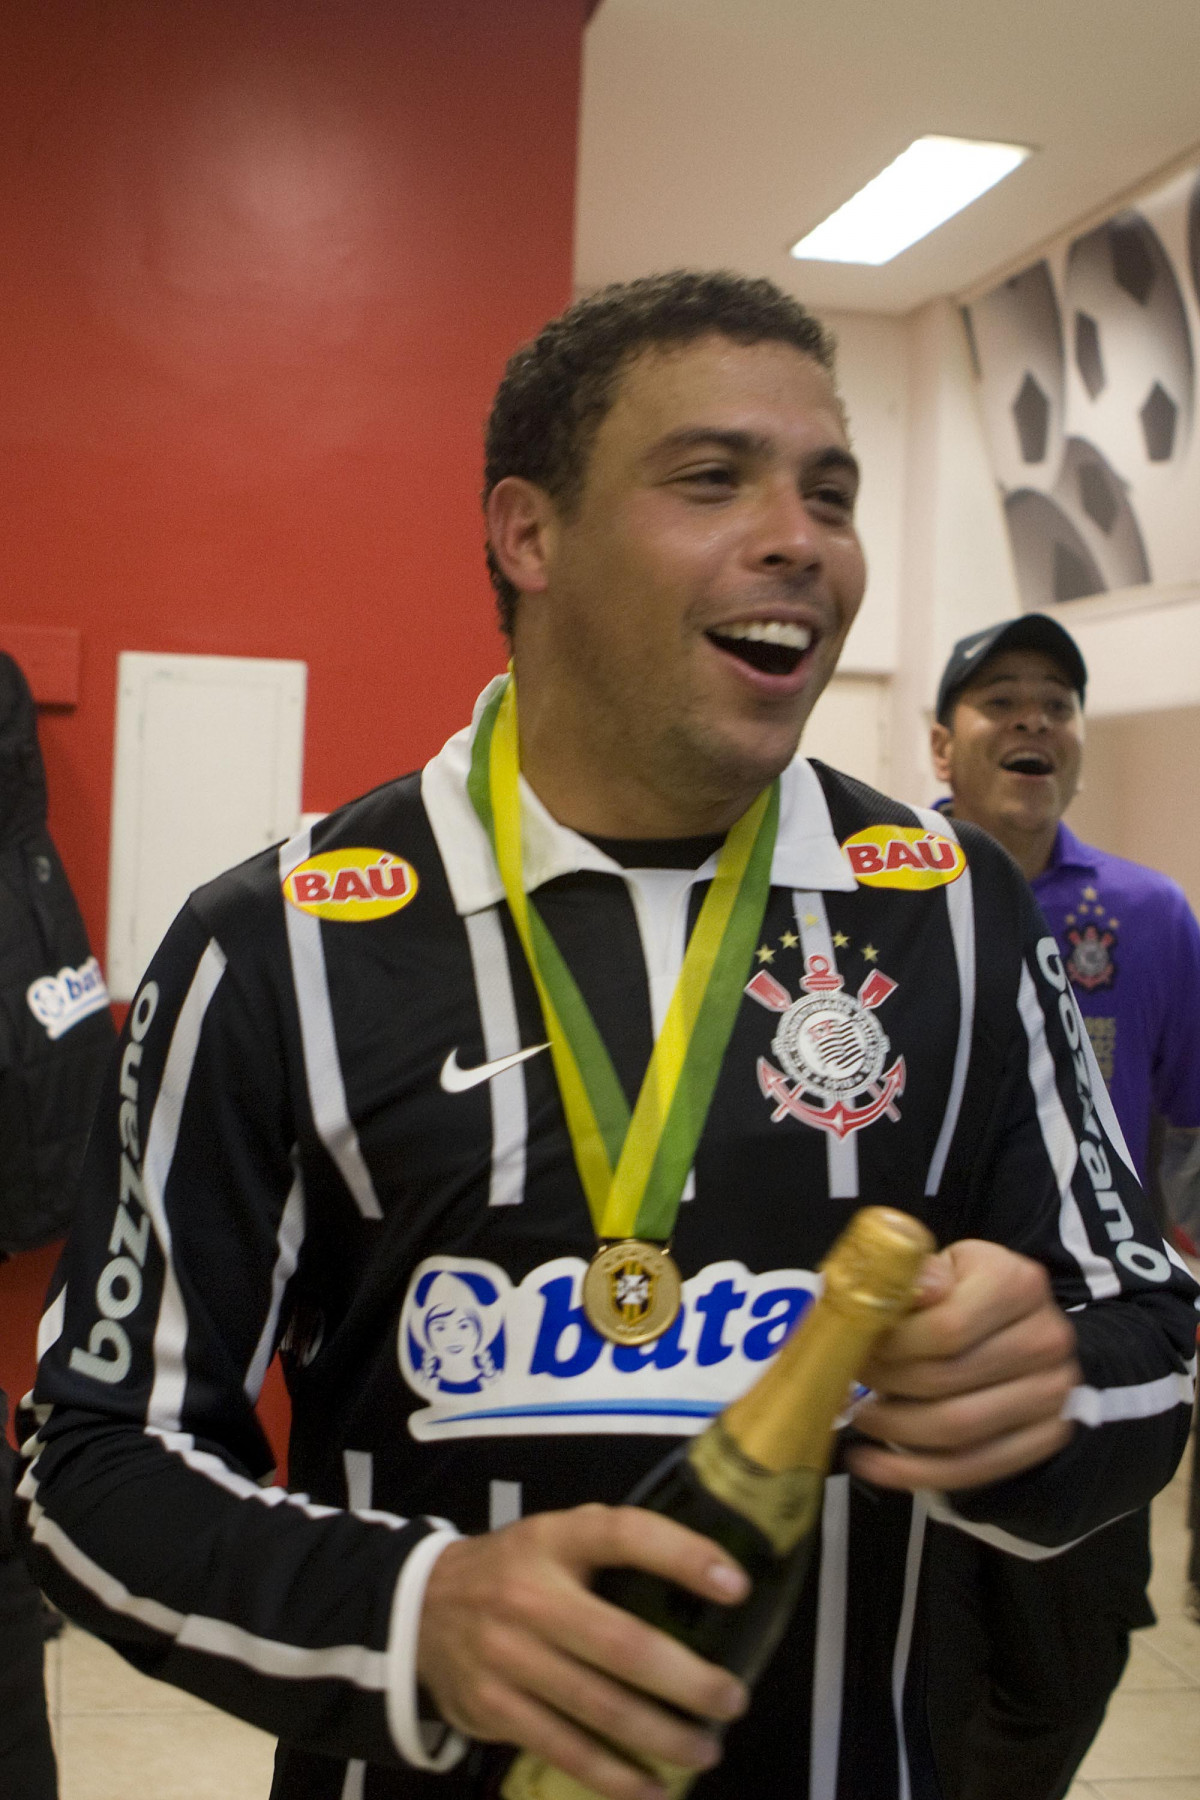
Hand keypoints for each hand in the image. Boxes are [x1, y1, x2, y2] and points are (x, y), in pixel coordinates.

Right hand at [416, 1503, 749, 1799]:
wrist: (421, 1608)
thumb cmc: (516, 1571)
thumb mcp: (557, 1536)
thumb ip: (616, 1550)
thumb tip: (713, 1579)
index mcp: (555, 1539)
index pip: (623, 1534)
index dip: (683, 1556)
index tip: (736, 1586)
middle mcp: (529, 1594)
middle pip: (621, 1643)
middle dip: (688, 1681)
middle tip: (731, 1700)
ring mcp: (507, 1655)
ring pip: (598, 1708)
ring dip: (662, 1737)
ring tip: (705, 1749)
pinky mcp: (493, 1708)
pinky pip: (564, 1749)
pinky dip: (615, 1776)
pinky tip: (652, 1787)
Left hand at [846, 1239, 1079, 1491]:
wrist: (1020, 1325)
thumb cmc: (969, 1291)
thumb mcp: (945, 1266)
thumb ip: (920, 1276)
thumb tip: (911, 1287)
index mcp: (1018, 1284)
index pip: (945, 1329)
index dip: (892, 1346)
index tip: (857, 1346)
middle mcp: (1046, 1339)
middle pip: (948, 1380)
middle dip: (887, 1385)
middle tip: (853, 1378)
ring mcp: (1053, 1394)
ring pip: (958, 1430)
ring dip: (895, 1429)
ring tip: (862, 1415)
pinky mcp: (1047, 1437)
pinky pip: (973, 1468)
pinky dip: (914, 1473)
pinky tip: (872, 1463)